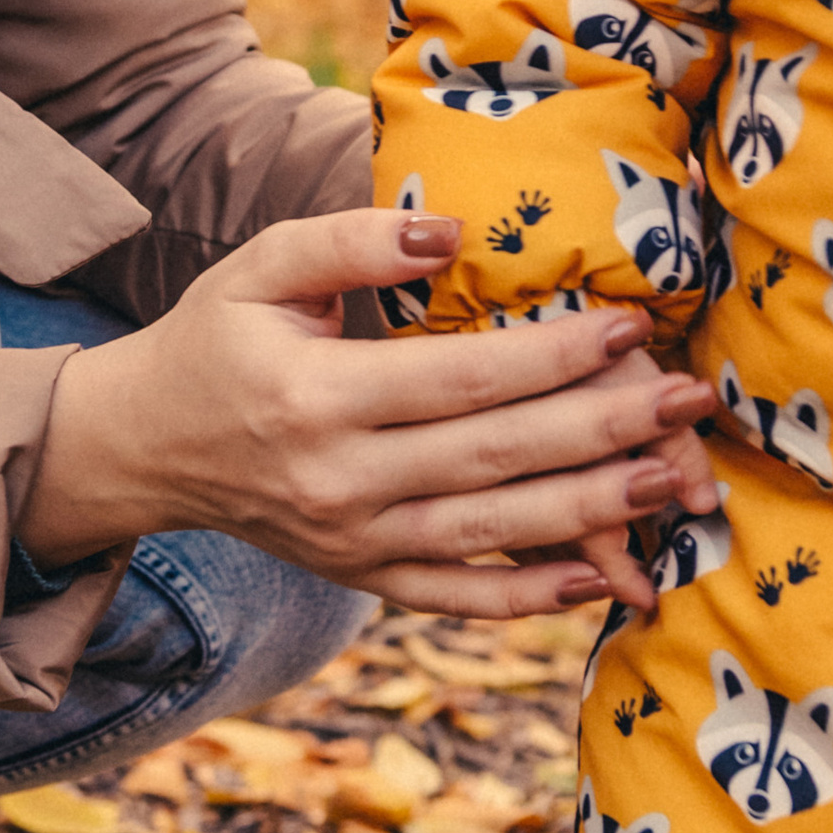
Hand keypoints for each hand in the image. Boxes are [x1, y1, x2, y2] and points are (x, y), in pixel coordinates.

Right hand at [15, 206, 717, 617]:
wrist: (143, 448)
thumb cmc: (215, 340)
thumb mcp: (260, 268)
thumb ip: (351, 241)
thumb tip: (453, 234)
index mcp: (318, 398)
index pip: (462, 377)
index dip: (554, 355)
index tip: (630, 326)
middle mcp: (340, 482)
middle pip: (496, 457)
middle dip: (605, 429)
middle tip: (689, 399)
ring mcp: (353, 543)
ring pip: (493, 531)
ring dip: (594, 511)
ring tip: (674, 479)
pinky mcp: (362, 578)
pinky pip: (458, 598)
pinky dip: (530, 595)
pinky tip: (602, 578)